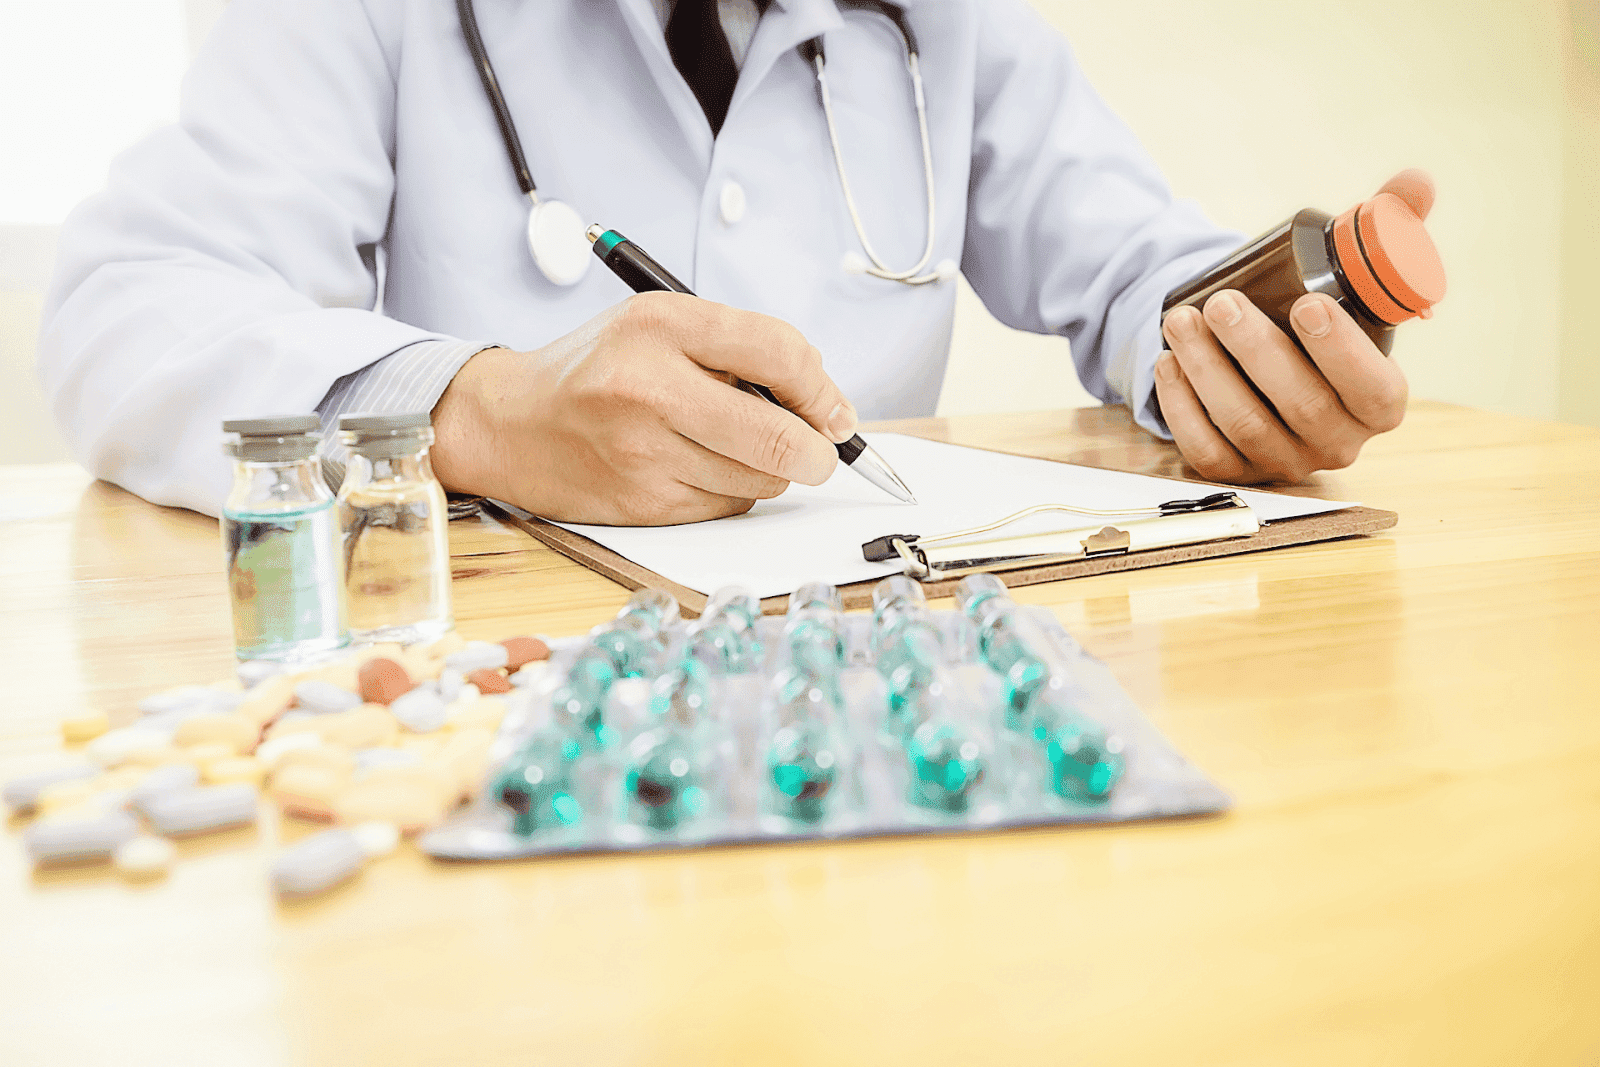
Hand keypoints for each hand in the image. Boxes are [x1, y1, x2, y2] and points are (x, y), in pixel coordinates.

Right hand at [429, 292, 856, 524]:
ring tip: (735, 448)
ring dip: (769, 472)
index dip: (823, 390)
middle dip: (818, 452)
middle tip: (821, 453)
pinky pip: (725, 506)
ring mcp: (643, 451)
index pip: (779, 353)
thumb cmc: (597, 370)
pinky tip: (697, 469)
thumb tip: (825, 404)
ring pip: (759, 480)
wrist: (509, 424)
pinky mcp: (641, 502)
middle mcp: (649, 386)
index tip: (835, 412)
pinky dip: (730, 493)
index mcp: (660, 323)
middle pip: (780, 436)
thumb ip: (739, 349)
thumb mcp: (659, 326)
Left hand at [1153, 170, 1430, 483]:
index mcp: (1378, 402)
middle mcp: (1337, 441)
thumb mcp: (1353, 278)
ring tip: (1179, 320)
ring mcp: (1284, 461)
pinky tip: (1167, 363)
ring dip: (1208, 369)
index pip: (1373, 390)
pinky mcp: (1235, 470)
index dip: (1342, 352)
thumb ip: (1389, 229)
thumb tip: (1415, 181)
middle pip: (1301, 405)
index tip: (1307, 304)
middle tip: (1221, 304)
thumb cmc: (1315, 319)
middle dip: (1255, 351)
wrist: (1265, 364)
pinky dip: (1181, 405)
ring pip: (1245, 424)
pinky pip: (1205, 449)